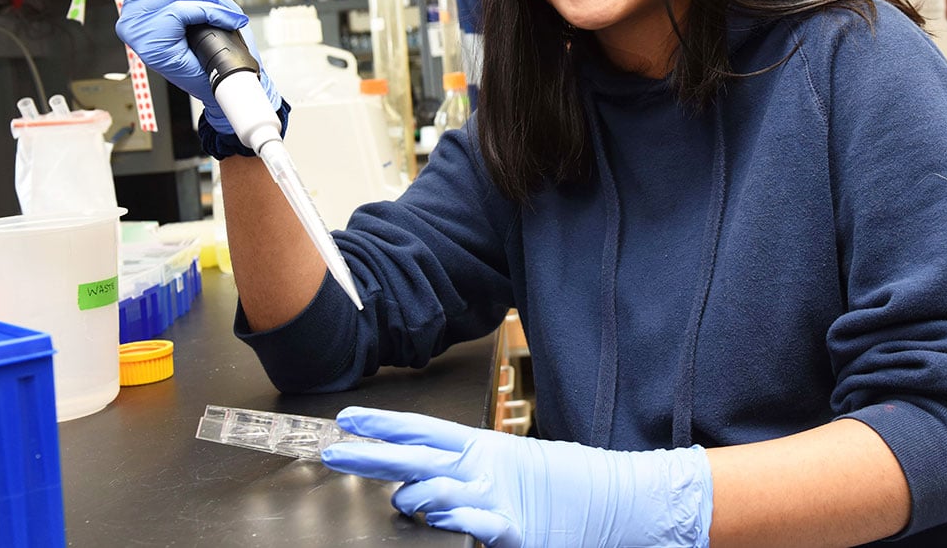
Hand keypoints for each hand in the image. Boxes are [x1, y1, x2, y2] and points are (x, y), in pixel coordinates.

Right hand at [115, 0, 279, 134]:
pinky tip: (228, 20)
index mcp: (135, 3)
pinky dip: (213, 10)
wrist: (224, 84)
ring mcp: (135, 28)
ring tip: (231, 12)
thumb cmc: (212, 46)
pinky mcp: (149, 41)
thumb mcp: (192, 3)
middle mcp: (129, 15)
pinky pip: (182, 8)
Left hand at [323, 407, 711, 547]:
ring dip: (414, 494)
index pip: (423, 431)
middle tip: (334, 451)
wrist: (612, 499)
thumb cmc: (558, 487)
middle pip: (416, 455)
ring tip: (403, 501)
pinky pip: (477, 522)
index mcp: (481, 448)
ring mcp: (498, 494)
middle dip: (372, 453)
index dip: (385, 425)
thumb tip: (414, 485)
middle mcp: (483, 467)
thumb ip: (461, 478)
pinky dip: (455, 518)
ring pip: (440, 487)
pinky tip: (438, 516)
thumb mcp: (505, 471)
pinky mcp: (514, 528)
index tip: (347, 418)